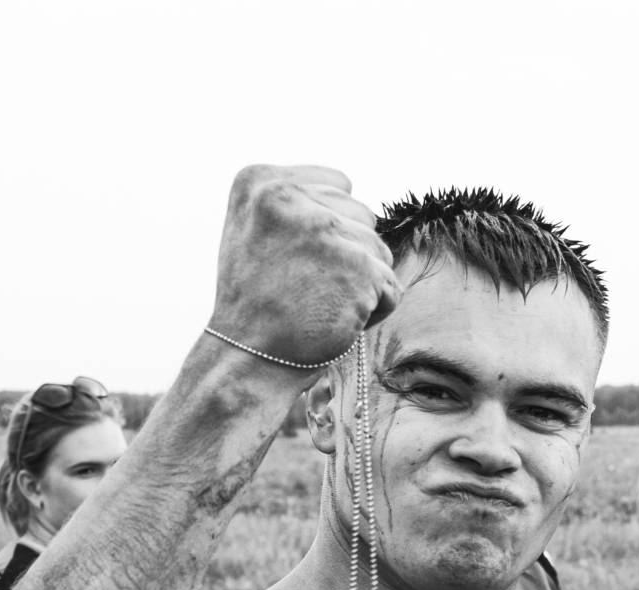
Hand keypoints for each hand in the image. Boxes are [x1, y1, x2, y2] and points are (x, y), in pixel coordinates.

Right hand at [209, 165, 400, 367]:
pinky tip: (335, 321)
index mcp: (260, 181)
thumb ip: (298, 204)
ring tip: (316, 304)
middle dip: (347, 255)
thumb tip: (349, 191)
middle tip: (303, 286)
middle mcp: (289, 196)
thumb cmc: (257, 304)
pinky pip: (391, 287)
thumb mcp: (256, 232)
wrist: (246, 359)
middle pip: (363, 216)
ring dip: (360, 284)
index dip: (329, 229)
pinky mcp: (358, 267)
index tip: (293, 260)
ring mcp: (325, 230)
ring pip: (379, 251)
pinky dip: (374, 311)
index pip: (339, 185)